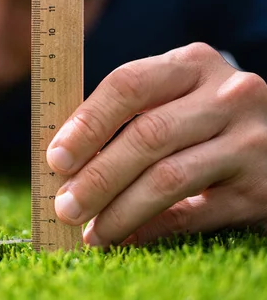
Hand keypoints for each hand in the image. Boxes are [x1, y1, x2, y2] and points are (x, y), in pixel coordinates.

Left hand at [47, 43, 266, 247]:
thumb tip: (63, 161)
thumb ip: (127, 115)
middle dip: (97, 177)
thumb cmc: (204, 119)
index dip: (87, 123)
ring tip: (91, 232)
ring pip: (168, 178)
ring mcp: (249, 141)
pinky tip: (124, 238)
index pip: (128, 84)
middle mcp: (227, 95)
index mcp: (193, 64)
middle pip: (147, 135)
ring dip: (119, 210)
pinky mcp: (260, 188)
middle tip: (65, 207)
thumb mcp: (175, 98)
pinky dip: (151, 229)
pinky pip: (193, 213)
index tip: (56, 159)